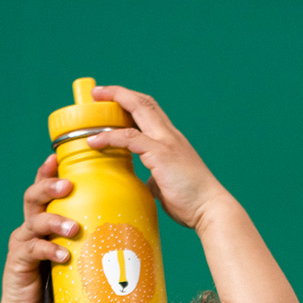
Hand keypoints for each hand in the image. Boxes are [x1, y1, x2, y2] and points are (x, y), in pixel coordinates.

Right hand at [0, 154, 80, 302]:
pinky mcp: (18, 263)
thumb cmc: (57, 287)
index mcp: (41, 223)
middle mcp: (29, 228)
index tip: (58, 155)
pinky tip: (64, 255)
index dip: (48, 172)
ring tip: (73, 228)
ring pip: (35, 222)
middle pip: (33, 197)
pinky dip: (49, 250)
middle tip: (69, 184)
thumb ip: (88, 244)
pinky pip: (33, 250)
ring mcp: (22, 244)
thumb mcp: (75, 259)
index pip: (44, 190)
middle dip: (50, 186)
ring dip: (55, 220)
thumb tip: (127, 236)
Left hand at [86, 85, 230, 229]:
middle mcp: (169, 136)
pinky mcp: (161, 155)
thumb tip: (145, 181)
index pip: (150, 111)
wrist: (209, 209)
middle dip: (119, 93)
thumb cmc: (191, 201)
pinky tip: (95, 140)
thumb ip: (155, 177)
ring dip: (114, 102)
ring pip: (138, 110)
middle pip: (144, 102)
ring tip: (94, 103)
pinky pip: (131, 138)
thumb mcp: (167, 185)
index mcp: (171, 141)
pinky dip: (111, 136)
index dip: (131, 101)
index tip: (111, 100)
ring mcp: (166, 143)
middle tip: (97, 93)